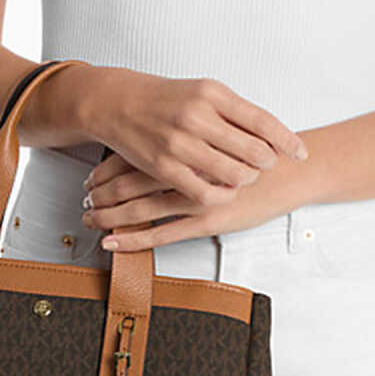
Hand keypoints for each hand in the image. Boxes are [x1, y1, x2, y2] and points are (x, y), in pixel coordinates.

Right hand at [79, 67, 308, 207]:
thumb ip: (235, 112)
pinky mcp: (164, 166)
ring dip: (246, 180)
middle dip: (267, 163)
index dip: (287, 140)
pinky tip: (224, 191)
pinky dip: (222, 195)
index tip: (301, 152)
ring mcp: (180, 143)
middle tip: (265, 165)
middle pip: (254, 151)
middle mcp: (197, 116)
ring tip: (244, 176)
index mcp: (212, 93)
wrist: (118, 103)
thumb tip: (272, 135)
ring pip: (234, 175)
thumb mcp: (203, 91)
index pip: (263, 121)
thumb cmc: (166, 98)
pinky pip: (206, 192)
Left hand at [81, 145, 307, 251]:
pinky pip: (162, 233)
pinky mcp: (208, 220)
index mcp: (184, 143)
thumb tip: (153, 144)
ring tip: (90, 219)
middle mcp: (185, 167)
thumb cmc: (256, 151)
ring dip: (110, 215)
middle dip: (101, 192)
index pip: (132, 156)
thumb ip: (189, 138)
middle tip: (83, 199)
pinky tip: (113, 243)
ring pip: (140, 208)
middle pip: (129, 181)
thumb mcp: (220, 132)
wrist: (291, 170)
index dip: (106, 168)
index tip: (90, 177)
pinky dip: (133, 239)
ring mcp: (195, 196)